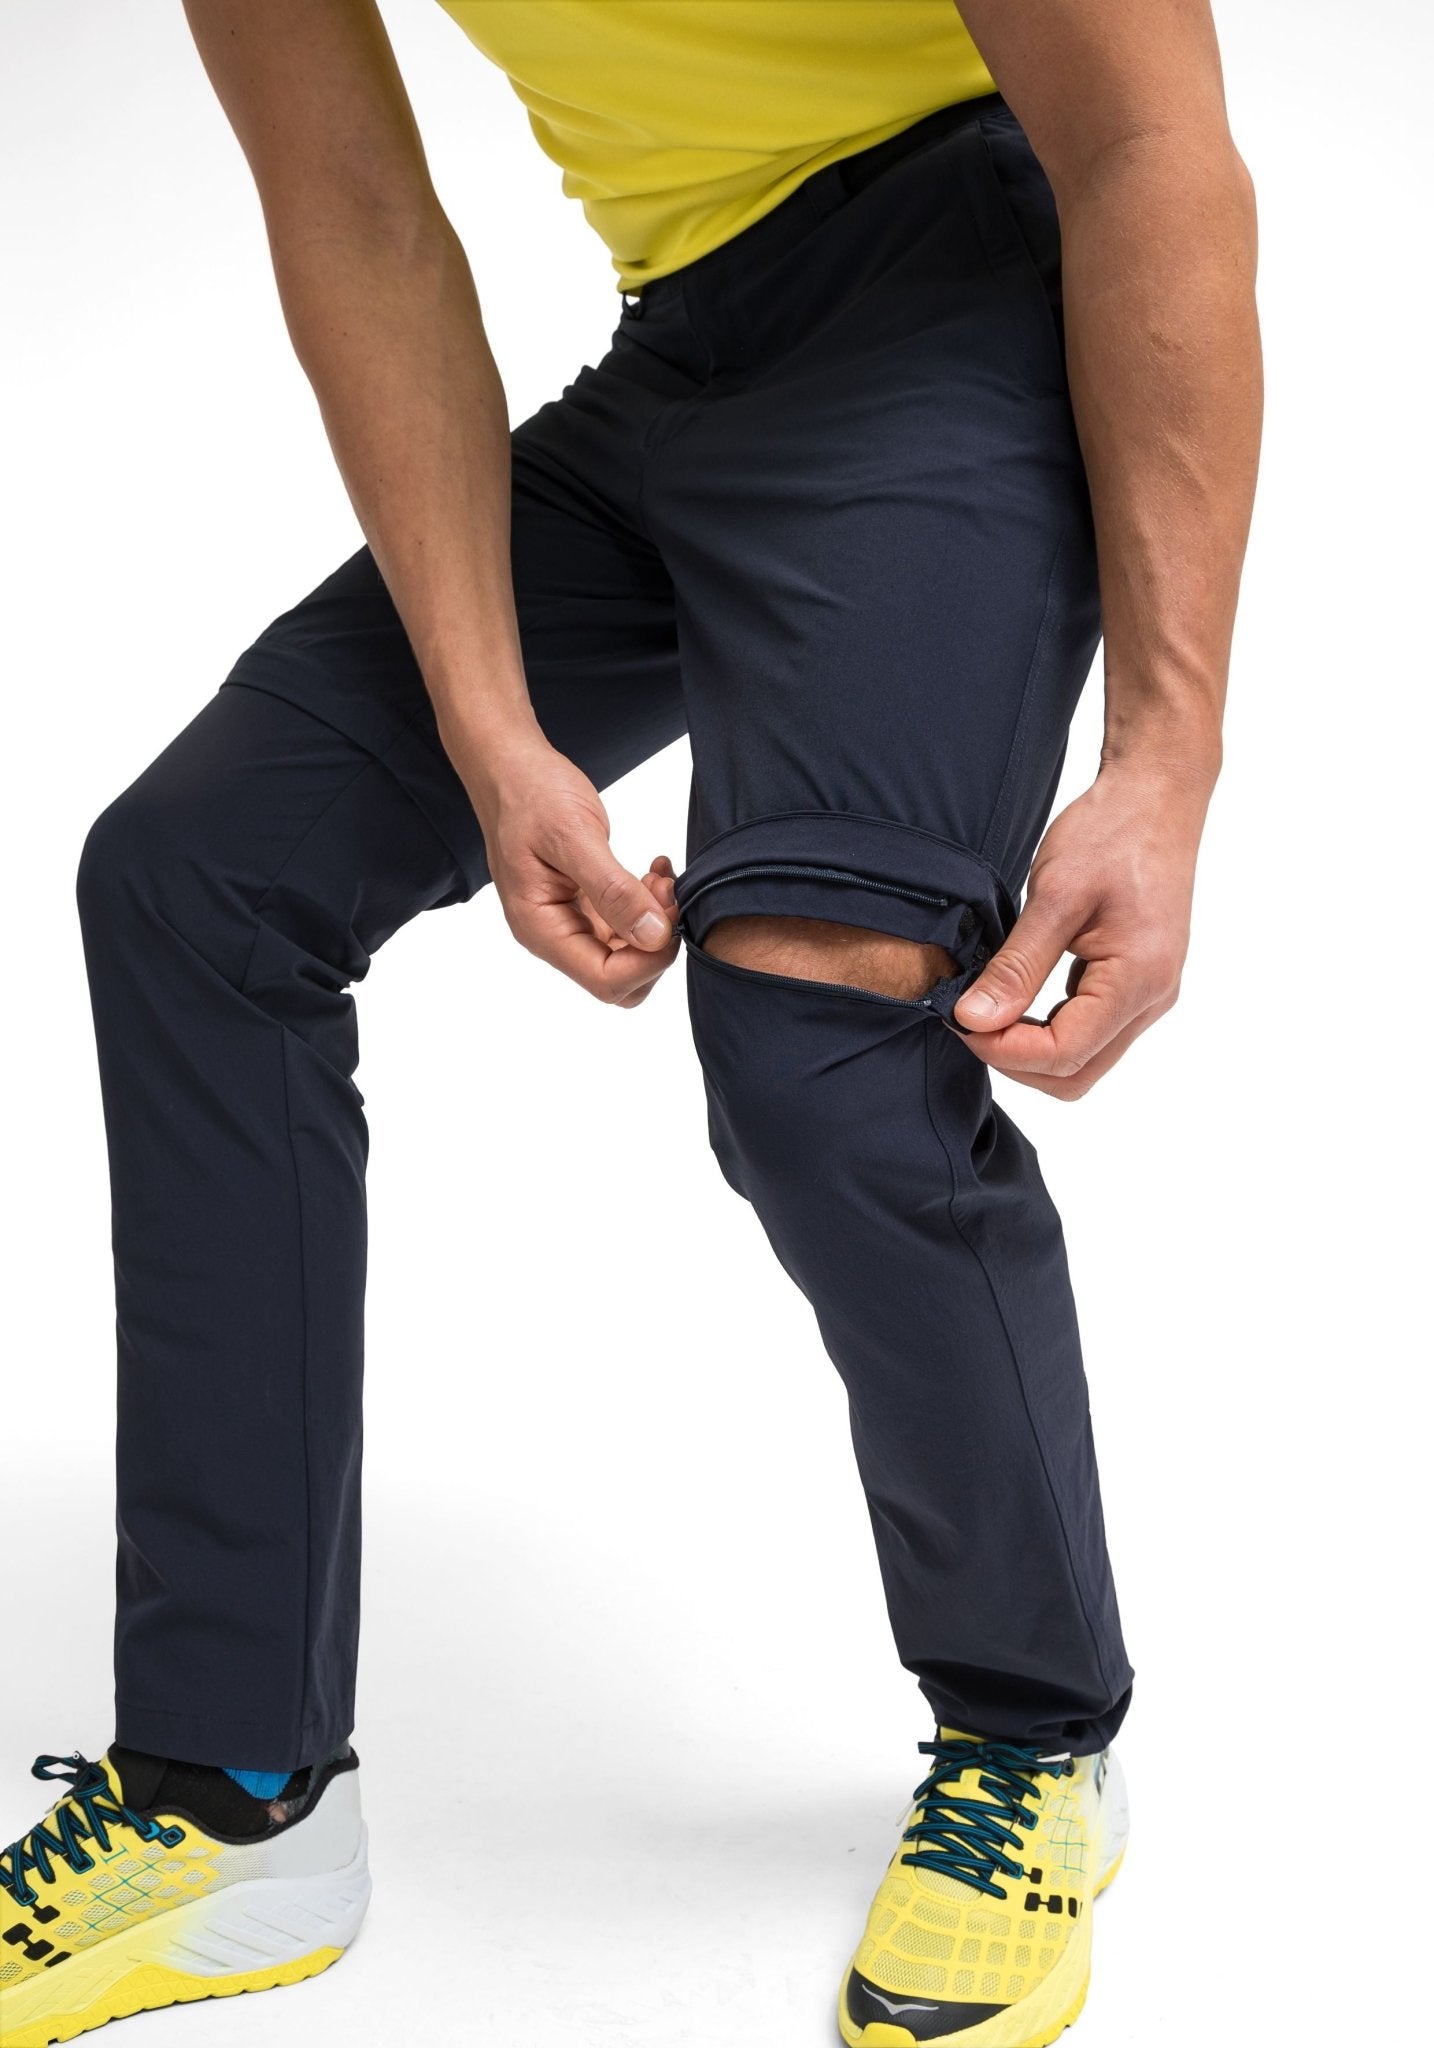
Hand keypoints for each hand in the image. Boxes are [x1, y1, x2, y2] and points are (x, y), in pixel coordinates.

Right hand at [460, 727, 678, 1005]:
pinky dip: (649, 907)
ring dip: (655, 923)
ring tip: (659, 877)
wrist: (511, 768)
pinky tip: (652, 874)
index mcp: (541, 929)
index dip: (648, 959)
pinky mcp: (586, 907)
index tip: (669, 912)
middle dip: (655, 945)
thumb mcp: (573, 836)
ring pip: (628, 956)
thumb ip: (613, 891)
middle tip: (665, 893)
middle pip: (620, 981)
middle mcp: (555, 936)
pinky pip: (626, 928)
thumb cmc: (530, 794)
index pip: (606, 980)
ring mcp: (571, 923)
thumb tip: (654, 936)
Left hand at [952, 765, 1209, 1097]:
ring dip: (1030, 1048)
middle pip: (1076, 1073)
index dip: (1002, 1050)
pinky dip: (1047, 1029)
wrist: (1157, 795)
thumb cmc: (1113, 833)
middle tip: (968, 1018)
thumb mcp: (1055, 896)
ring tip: (987, 1006)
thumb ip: (1017, 965)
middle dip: (1015, 1059)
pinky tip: (1016, 995)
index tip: (960, 1020)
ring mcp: (1149, 994)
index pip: (1064, 1054)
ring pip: (1083, 1060)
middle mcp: (1152, 998)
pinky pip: (1091, 1032)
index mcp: (1139, 979)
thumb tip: (975, 1020)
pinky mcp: (1138, 983)